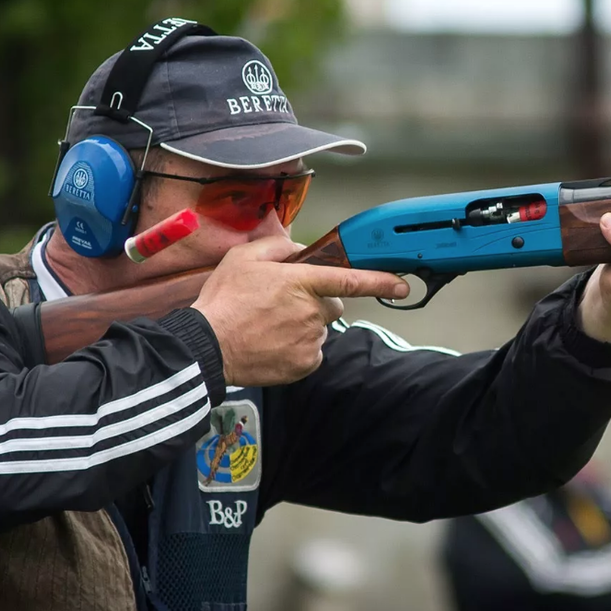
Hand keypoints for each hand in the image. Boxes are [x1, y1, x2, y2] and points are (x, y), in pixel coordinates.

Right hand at [191, 236, 409, 385]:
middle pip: (333, 304)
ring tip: (270, 325)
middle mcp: (312, 312)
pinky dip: (299, 346)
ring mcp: (311, 340)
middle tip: (282, 304)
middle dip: (316, 301)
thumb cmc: (224, 301)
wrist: (207, 347)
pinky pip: (312, 350)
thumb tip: (300, 250)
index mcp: (302, 283)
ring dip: (304, 324)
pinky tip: (273, 342)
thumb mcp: (244, 258)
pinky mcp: (305, 364)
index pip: (352, 280)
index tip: (402, 285)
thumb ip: (278, 247)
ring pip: (320, 327)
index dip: (381, 281)